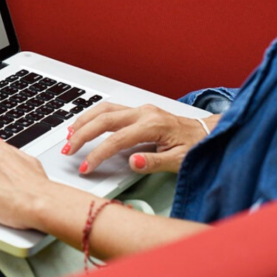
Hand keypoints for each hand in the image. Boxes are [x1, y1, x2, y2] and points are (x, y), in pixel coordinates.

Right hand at [65, 103, 216, 173]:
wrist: (207, 133)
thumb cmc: (196, 147)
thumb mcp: (180, 161)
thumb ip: (155, 162)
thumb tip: (132, 161)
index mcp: (153, 125)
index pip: (117, 140)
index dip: (98, 154)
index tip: (86, 167)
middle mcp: (144, 113)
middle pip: (104, 119)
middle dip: (82, 134)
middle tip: (68, 150)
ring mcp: (140, 110)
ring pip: (104, 110)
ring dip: (84, 121)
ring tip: (69, 136)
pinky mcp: (138, 112)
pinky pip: (110, 110)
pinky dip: (93, 117)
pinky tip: (84, 125)